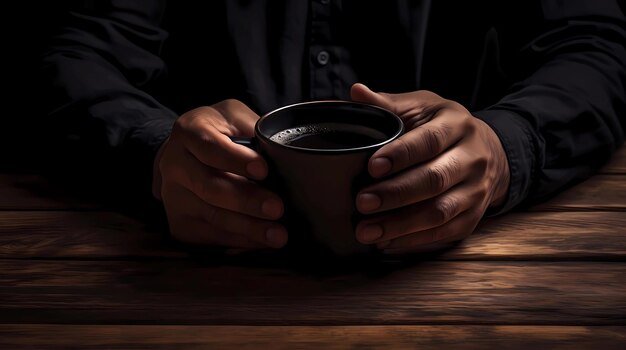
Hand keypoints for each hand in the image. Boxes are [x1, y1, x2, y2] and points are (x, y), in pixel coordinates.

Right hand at [153, 99, 287, 248]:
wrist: (186, 155)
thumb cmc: (221, 133)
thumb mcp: (235, 117)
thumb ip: (253, 128)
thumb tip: (282, 150)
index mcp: (188, 132)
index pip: (210, 147)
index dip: (236, 159)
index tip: (263, 169)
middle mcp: (174, 165)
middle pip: (211, 187)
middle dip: (246, 200)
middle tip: (277, 208)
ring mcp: (173, 197)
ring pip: (213, 216)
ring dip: (248, 227)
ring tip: (278, 234)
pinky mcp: (179, 223)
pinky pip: (212, 236)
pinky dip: (241, 240)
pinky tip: (263, 242)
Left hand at [351, 84, 509, 253]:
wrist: (489, 152)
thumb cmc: (443, 127)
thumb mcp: (421, 107)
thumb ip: (388, 104)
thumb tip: (355, 92)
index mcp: (457, 125)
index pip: (430, 141)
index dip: (401, 154)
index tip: (372, 167)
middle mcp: (473, 158)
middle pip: (434, 180)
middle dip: (396, 194)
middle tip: (362, 203)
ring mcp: (476, 190)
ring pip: (440, 212)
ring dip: (401, 225)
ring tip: (366, 232)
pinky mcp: (473, 217)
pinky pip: (445, 234)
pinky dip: (414, 241)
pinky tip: (386, 243)